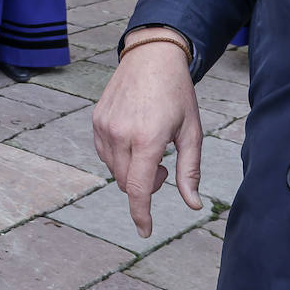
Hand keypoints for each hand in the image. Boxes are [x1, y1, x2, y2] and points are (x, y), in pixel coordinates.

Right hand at [92, 27, 203, 236]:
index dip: (141, 214)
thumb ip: (190, 171)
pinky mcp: (96, 120)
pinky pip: (104, 152)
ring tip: (150, 152)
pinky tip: (135, 141)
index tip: (145, 231)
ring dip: (131, 171)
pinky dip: (120, 157)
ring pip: (113, 169)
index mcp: (147, 138)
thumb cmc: (176, 94)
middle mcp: (120, 134)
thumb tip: (193, 204)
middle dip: (145, 186)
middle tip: (164, 169)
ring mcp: (104, 126)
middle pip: (126, 182)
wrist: (150, 58)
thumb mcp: (191, 132)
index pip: (138, 188)